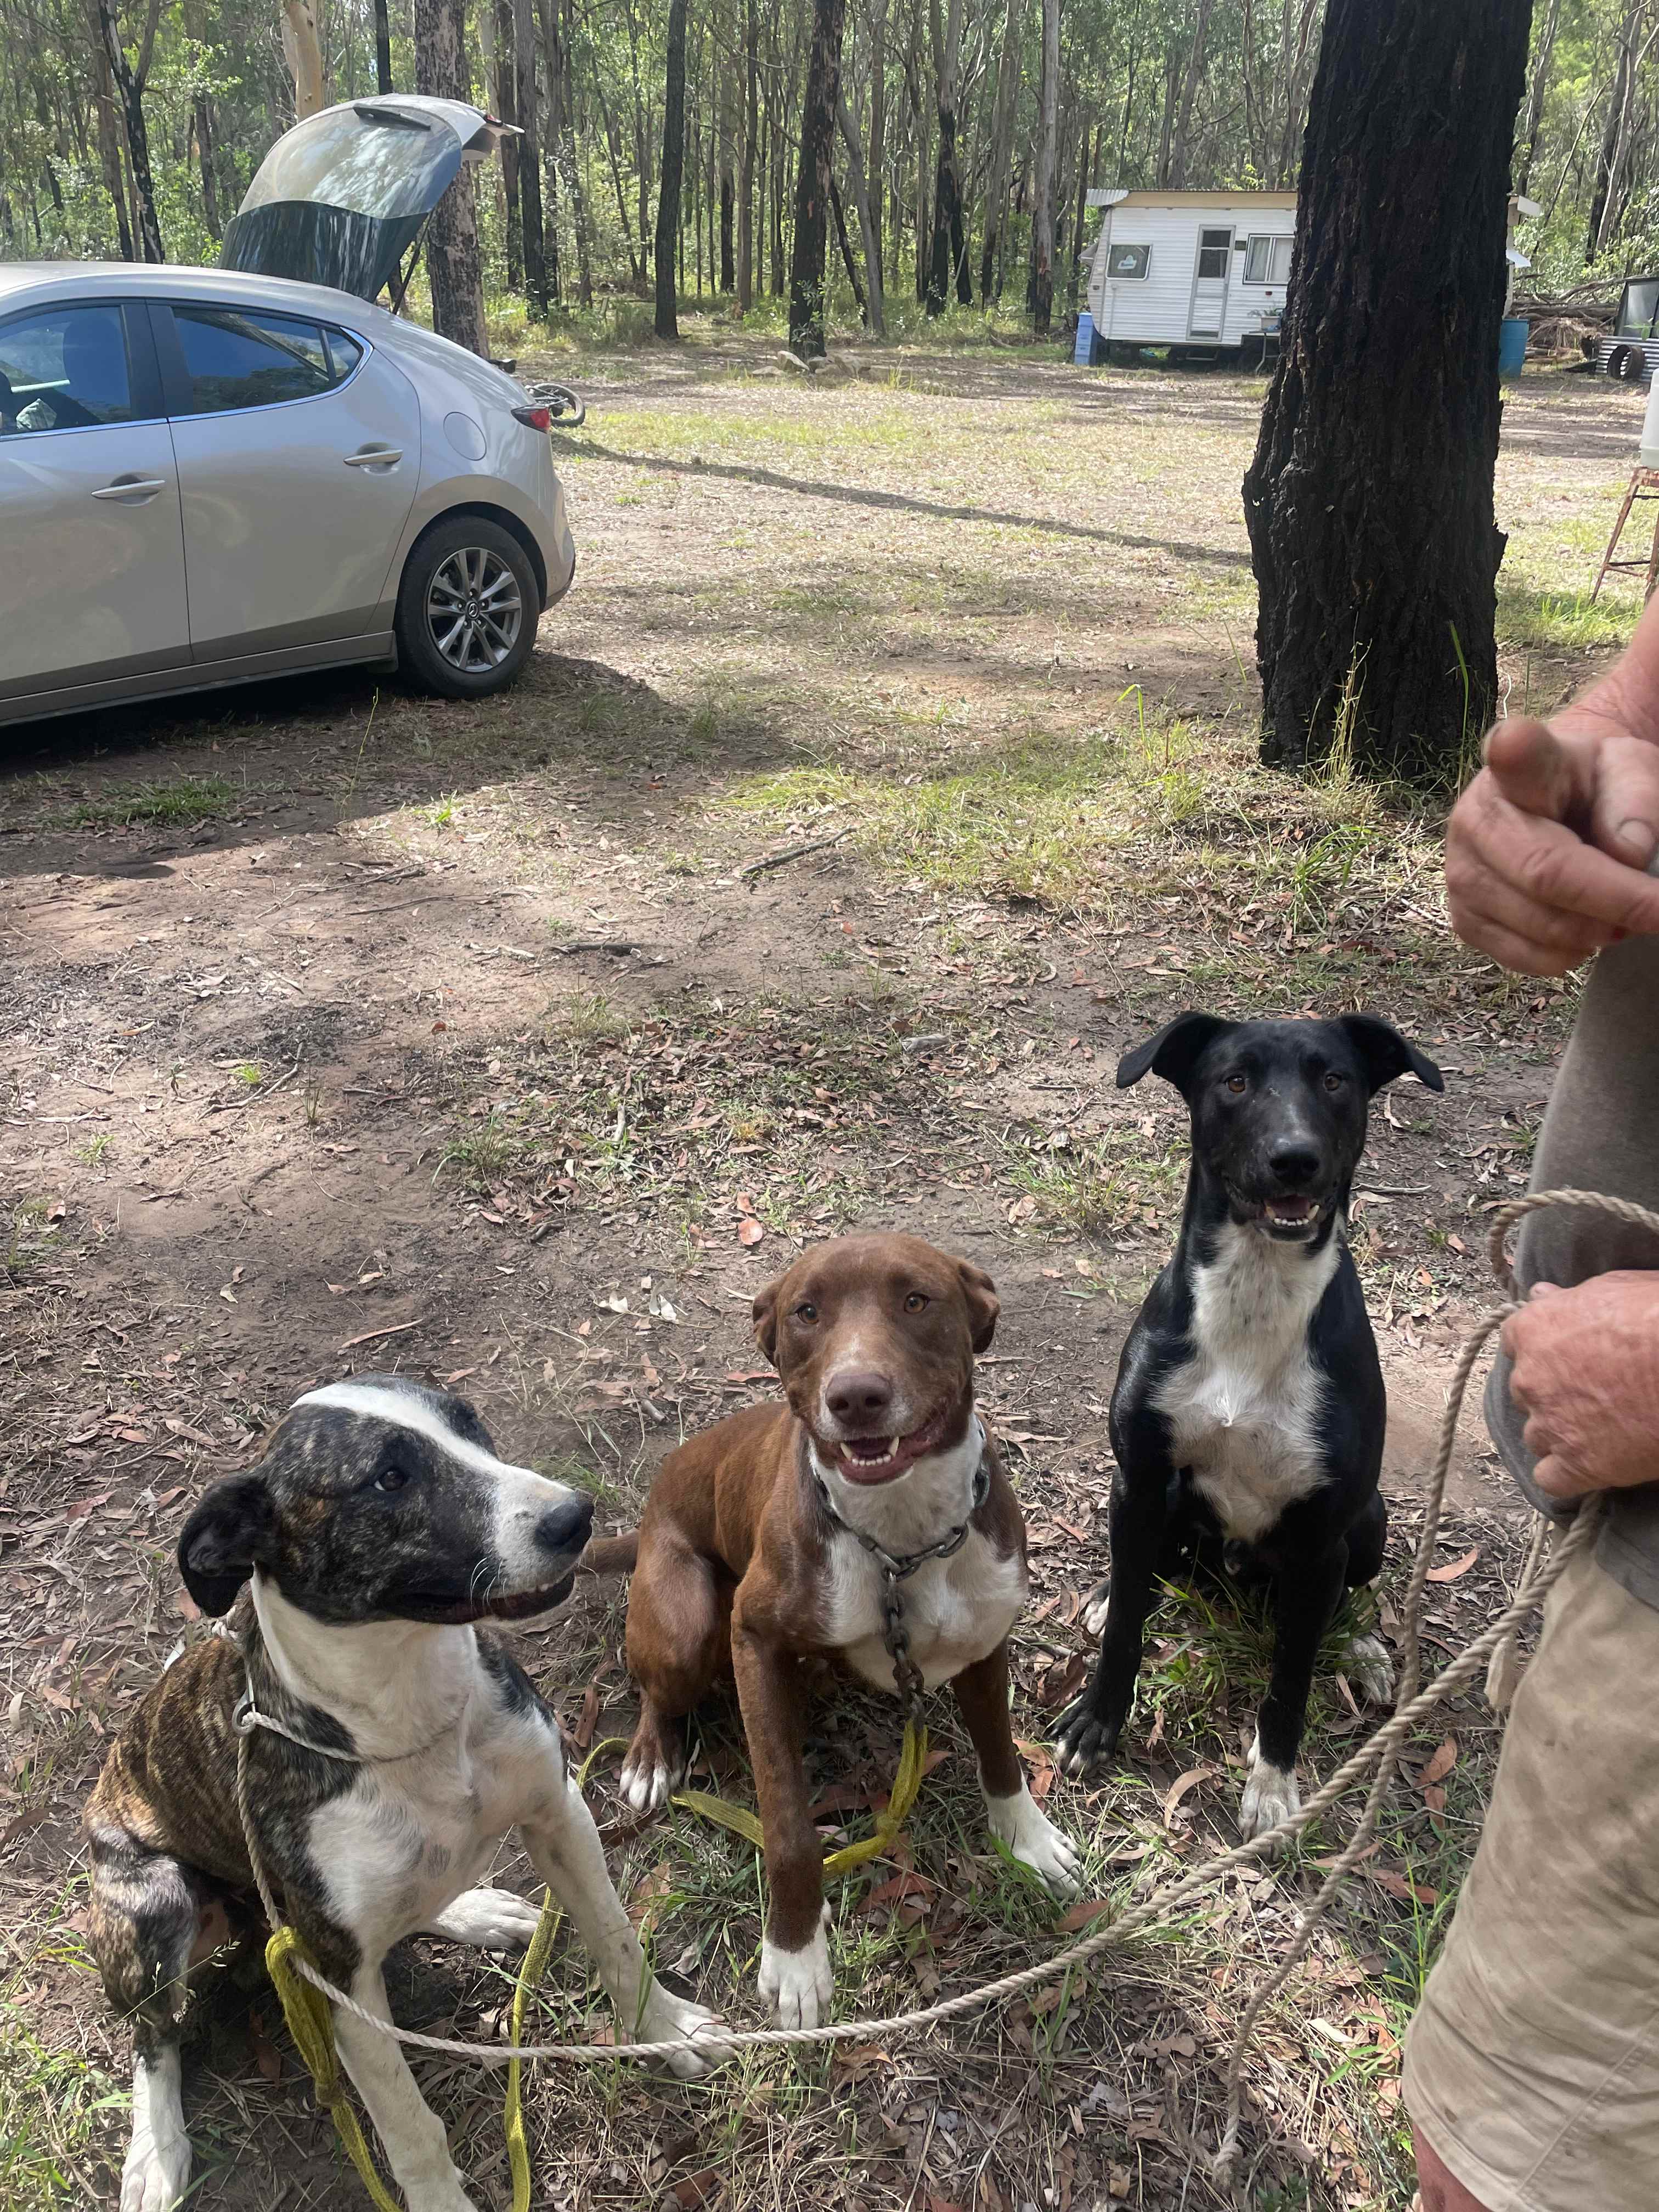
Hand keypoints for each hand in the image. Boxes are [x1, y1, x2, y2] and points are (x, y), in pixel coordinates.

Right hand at [1445, 718, 1658, 974]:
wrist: (1551, 811)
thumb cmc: (1593, 787)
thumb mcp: (1630, 772)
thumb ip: (1638, 800)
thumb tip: (1630, 854)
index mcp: (1521, 765)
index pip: (1514, 758)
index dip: (1513, 753)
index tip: (1512, 743)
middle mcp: (1475, 817)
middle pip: (1545, 873)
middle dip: (1615, 902)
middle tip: (1658, 910)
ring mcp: (1461, 873)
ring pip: (1541, 925)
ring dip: (1599, 932)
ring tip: (1621, 914)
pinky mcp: (1463, 920)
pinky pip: (1526, 958)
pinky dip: (1570, 955)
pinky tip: (1585, 929)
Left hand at [1501, 1272, 1658, 1497]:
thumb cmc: (1657, 1316)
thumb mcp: (1613, 1288)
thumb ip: (1569, 1298)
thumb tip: (1540, 1294)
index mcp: (1534, 1329)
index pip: (1514, 1342)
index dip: (1541, 1350)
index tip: (1565, 1355)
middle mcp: (1530, 1378)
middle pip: (1526, 1392)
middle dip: (1552, 1394)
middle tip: (1594, 1394)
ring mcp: (1551, 1424)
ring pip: (1537, 1436)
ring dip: (1560, 1434)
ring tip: (1601, 1431)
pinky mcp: (1577, 1465)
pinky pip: (1551, 1479)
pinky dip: (1565, 1476)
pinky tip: (1590, 1468)